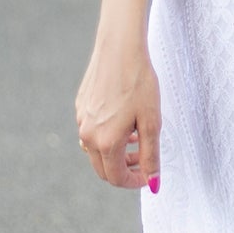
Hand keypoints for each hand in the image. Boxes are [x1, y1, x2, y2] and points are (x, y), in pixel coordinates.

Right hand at [75, 40, 160, 189]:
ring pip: (96, 150)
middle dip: (124, 170)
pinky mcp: (80, 106)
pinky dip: (107, 135)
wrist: (120, 48)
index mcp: (105, 142)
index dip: (134, 181)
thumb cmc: (139, 82)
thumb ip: (151, 156)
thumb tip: (153, 184)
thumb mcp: (152, 122)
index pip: (116, 178)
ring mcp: (81, 119)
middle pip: (103, 169)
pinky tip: (124, 120)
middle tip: (143, 159)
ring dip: (115, 153)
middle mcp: (87, 134)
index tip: (148, 175)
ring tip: (136, 138)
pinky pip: (91, 131)